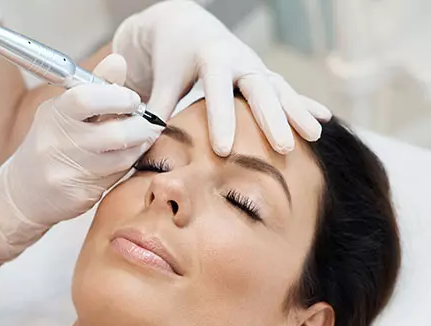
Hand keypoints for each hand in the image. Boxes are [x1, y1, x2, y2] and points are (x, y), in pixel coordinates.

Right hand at [0, 55, 162, 264]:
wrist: (22, 192)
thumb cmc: (49, 144)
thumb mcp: (62, 111)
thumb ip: (93, 88)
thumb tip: (119, 61)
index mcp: (54, 114)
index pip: (86, 98)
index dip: (119, 96)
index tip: (132, 100)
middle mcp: (56, 143)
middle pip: (114, 133)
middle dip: (140, 126)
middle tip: (148, 123)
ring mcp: (66, 172)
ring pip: (121, 157)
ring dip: (138, 147)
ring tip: (139, 139)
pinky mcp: (78, 195)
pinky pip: (115, 177)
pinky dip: (125, 166)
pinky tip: (122, 159)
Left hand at [113, 0, 331, 155]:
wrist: (185, 26)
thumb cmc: (170, 56)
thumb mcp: (162, 79)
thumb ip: (158, 110)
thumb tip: (149, 145)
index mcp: (211, 57)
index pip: (218, 90)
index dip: (221, 119)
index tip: (224, 150)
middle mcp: (239, 58)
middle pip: (260, 88)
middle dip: (272, 118)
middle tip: (283, 147)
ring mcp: (254, 66)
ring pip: (279, 88)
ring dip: (297, 111)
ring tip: (315, 135)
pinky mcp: (262, 73)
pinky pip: (286, 89)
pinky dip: (303, 103)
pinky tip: (324, 119)